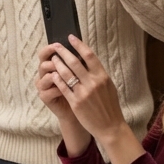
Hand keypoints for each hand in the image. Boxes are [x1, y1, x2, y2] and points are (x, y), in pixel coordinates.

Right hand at [36, 43, 75, 120]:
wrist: (79, 109)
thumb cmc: (80, 89)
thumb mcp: (80, 73)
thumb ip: (76, 62)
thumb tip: (79, 46)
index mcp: (51, 66)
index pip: (45, 54)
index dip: (49, 48)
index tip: (58, 44)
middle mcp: (44, 74)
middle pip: (43, 63)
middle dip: (54, 60)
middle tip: (63, 59)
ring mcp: (43, 86)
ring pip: (45, 76)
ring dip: (57, 73)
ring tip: (69, 75)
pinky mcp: (44, 97)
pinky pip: (49, 91)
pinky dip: (59, 89)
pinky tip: (69, 89)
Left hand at [45, 35, 143, 163]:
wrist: (110, 126)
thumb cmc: (109, 106)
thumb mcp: (108, 87)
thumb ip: (98, 74)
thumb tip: (88, 59)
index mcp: (103, 77)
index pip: (89, 56)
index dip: (79, 45)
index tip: (70, 38)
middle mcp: (93, 83)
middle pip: (75, 62)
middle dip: (63, 52)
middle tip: (56, 45)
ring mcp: (83, 92)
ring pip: (66, 73)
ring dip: (57, 64)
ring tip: (53, 59)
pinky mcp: (75, 102)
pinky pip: (63, 87)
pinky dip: (57, 79)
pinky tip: (53, 74)